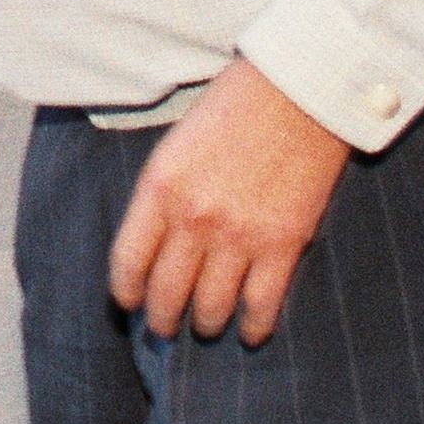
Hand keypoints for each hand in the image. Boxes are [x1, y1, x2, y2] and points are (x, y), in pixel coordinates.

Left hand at [109, 58, 353, 343]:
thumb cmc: (233, 109)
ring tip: (206, 325)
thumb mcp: (176, 145)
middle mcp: (194, 219)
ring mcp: (239, 236)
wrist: (298, 92)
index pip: (128, 262)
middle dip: (162, 319)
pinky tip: (249, 332)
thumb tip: (153, 242)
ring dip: (205, 324)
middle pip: (167, 293)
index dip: (126, 293)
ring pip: (211, 307)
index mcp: (159, 189)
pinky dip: (253, 327)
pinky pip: (261, 305)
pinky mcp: (283, 244)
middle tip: (165, 326)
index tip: (130, 304)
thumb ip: (162, 195)